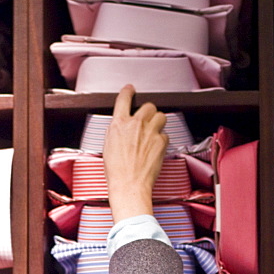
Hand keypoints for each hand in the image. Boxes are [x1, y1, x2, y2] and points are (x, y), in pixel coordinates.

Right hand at [103, 85, 167, 222]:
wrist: (129, 184)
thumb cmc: (117, 170)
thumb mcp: (108, 145)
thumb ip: (117, 130)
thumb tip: (122, 125)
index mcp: (119, 123)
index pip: (124, 98)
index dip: (128, 92)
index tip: (130, 89)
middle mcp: (136, 124)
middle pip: (148, 106)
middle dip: (148, 111)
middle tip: (147, 120)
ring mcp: (150, 132)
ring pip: (161, 116)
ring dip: (158, 122)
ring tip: (153, 132)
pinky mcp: (161, 142)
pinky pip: (165, 134)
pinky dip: (161, 140)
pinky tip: (155, 148)